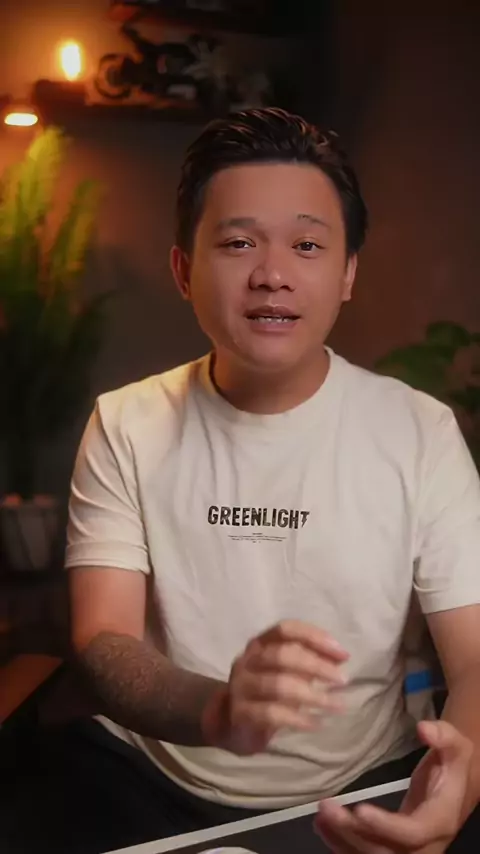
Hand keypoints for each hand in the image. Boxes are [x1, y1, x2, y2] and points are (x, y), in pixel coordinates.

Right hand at [202, 619, 348, 754]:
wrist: (231, 723)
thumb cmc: (267, 692)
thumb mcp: (290, 671)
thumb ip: (312, 660)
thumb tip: (341, 656)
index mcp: (260, 643)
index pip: (286, 629)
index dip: (315, 637)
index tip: (342, 654)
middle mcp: (248, 659)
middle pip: (282, 654)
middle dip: (317, 666)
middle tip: (342, 680)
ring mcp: (241, 686)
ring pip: (278, 684)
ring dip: (312, 695)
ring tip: (337, 705)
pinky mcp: (240, 712)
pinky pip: (271, 713)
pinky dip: (297, 718)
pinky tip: (315, 724)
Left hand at [314, 719, 472, 853]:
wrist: (456, 788)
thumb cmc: (453, 766)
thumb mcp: (457, 747)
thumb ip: (443, 735)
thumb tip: (423, 729)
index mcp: (439, 820)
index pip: (411, 832)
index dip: (385, 825)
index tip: (359, 808)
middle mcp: (424, 843)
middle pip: (385, 850)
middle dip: (353, 832)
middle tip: (327, 808)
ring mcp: (408, 850)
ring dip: (342, 838)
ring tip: (321, 815)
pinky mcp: (393, 847)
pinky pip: (365, 853)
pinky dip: (341, 843)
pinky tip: (322, 825)